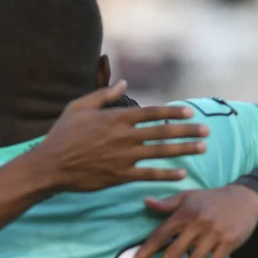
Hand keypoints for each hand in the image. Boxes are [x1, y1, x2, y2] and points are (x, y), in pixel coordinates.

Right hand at [37, 80, 209, 191]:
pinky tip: (182, 174)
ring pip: (161, 152)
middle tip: (206, 131)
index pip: (151, 113)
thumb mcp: (79, 106)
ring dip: (184, 150)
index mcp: (116, 118)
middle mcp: (124, 136)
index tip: (190, 111)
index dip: (172, 112)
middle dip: (187, 131)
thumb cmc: (62, 133)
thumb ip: (104, 94)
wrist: (51, 164)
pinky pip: (148, 174)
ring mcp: (124, 157)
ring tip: (202, 148)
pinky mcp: (120, 175)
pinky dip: (166, 174)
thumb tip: (124, 82)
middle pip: (162, 132)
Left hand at [132, 185, 257, 257]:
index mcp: (184, 213)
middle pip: (176, 250)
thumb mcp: (188, 196)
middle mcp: (197, 224)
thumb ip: (167, 203)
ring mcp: (213, 235)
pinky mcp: (228, 244)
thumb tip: (146, 202)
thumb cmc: (211, 198)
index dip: (147, 249)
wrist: (245, 197)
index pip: (161, 233)